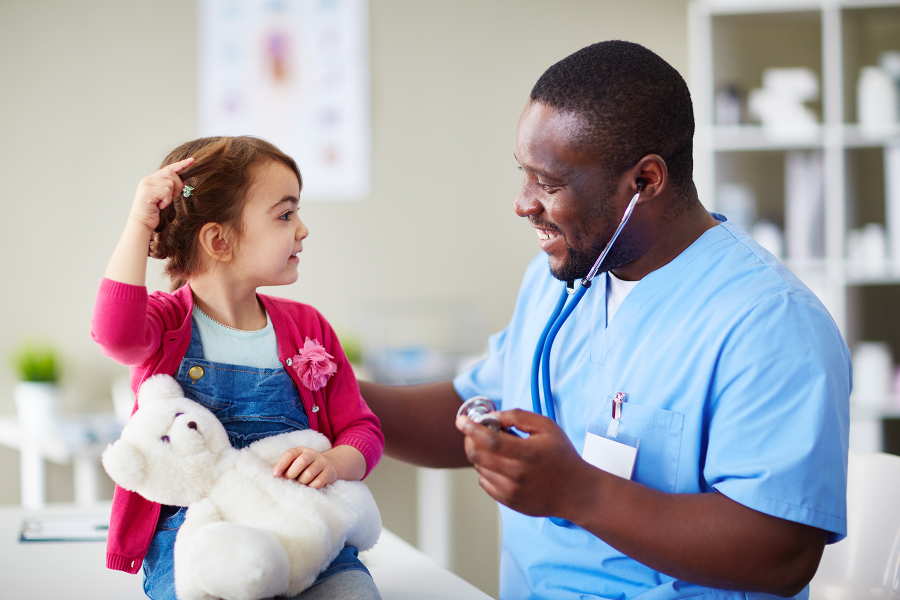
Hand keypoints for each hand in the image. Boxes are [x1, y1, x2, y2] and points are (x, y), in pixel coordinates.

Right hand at [129, 157, 193, 230]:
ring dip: (171, 195)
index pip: (168, 168)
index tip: (192, 161)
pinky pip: (166, 191)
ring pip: (170, 183)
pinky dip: (167, 200)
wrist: (142, 223)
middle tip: (174, 196)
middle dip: (177, 184)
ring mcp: (146, 185)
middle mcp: (148, 180)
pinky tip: (160, 206)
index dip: (181, 165)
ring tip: (163, 203)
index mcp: (152, 180)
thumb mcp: (166, 198)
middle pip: (170, 172)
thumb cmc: (155, 213)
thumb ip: (172, 188)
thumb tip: (184, 181)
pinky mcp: (147, 191)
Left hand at [272, 446, 337, 489]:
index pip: (290, 454)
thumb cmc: (306, 467)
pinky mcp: (329, 472)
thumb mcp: (296, 463)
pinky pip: (318, 482)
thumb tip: (276, 476)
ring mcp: (322, 462)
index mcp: (301, 450)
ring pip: (309, 473)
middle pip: (302, 461)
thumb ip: (287, 467)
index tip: (275, 475)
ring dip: (302, 482)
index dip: (281, 464)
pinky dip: (311, 487)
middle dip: (292, 473)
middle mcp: (312, 454)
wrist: (328, 466)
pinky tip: (309, 487)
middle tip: (289, 480)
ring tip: (300, 484)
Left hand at [456, 408, 592, 517]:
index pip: (489, 440)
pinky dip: (486, 470)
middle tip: (476, 431)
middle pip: (477, 455)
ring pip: (479, 468)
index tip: (460, 420)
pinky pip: (484, 482)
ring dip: (480, 454)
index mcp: (526, 453)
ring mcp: (510, 491)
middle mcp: (516, 474)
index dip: (471, 429)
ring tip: (499, 448)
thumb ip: (518, 417)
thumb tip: (493, 416)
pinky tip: (502, 464)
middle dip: (470, 439)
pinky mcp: (508, 501)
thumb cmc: (562, 456)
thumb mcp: (546, 427)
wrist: (576, 491)